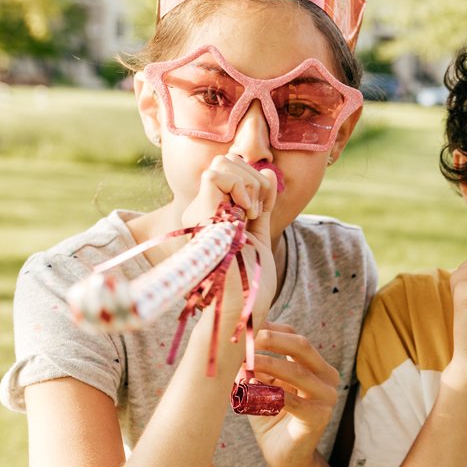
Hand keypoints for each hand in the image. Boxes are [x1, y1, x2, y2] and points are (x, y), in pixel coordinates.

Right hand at [184, 154, 278, 323]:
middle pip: (226, 161)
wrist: (245, 306)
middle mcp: (202, 212)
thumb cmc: (251, 282)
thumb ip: (262, 205)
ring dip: (249, 184)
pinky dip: (240, 188)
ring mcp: (199, 213)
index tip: (262, 211)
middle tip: (258, 212)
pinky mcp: (200, 216)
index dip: (254, 182)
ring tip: (252, 216)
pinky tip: (246, 215)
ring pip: (222, 163)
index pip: (231, 172)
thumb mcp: (259, 235)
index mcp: (213, 216)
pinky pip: (215, 175)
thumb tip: (268, 172)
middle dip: (253, 178)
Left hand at [244, 322, 342, 466]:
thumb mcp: (262, 385)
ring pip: (297, 372)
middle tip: (247, 337)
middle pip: (302, 347)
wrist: (285, 458)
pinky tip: (251, 391)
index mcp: (317, 366)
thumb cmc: (271, 417)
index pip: (296, 338)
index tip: (246, 326)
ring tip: (244, 363)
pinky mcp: (320, 418)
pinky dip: (271, 394)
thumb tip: (234, 342)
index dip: (272, 329)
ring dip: (267, 364)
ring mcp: (327, 398)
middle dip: (273, 339)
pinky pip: (294, 401)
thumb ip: (255, 365)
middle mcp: (327, 377)